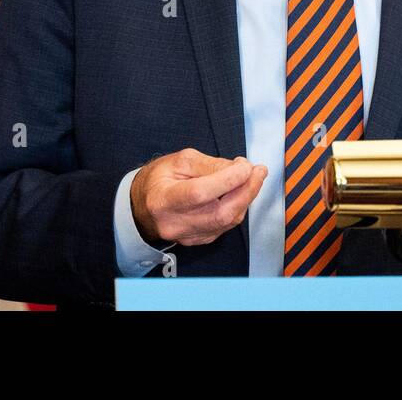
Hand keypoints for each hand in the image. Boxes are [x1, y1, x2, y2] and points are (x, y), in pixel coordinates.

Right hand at [130, 148, 268, 247]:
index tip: (246, 166)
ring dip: (245, 198)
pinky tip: (238, 193)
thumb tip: (239, 169)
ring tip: (250, 177)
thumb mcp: (179, 161)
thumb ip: (210, 164)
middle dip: (247, 190)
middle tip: (258, 171)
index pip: (200, 192)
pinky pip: (226, 226)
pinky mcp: (198, 240)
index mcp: (164, 199)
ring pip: (228, 221)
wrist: (143, 206)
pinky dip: (237, 208)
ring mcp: (187, 236)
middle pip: (221, 213)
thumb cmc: (160, 180)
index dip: (229, 179)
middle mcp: (175, 223)